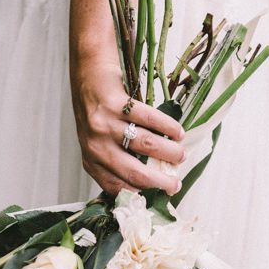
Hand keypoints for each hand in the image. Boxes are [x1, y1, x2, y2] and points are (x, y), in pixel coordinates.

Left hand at [71, 55, 185, 196]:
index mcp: (91, 160)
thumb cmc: (97, 111)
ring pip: (146, 145)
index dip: (141, 195)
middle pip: (134, 173)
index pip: (116, 187)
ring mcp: (104, 125)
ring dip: (169, 153)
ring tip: (181, 154)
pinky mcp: (115, 104)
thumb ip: (116, 161)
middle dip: (160, 182)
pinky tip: (178, 133)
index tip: (160, 196)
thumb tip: (151, 180)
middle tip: (176, 184)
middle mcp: (95, 146)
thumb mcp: (98, 142)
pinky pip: (149, 119)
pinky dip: (168, 128)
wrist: (87, 72)